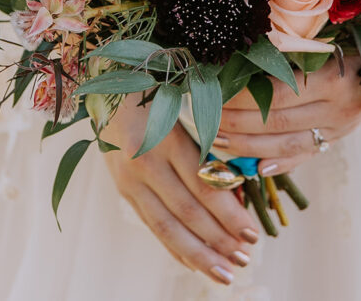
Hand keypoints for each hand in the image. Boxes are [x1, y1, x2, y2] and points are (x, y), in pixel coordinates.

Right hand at [101, 94, 259, 285]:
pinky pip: (151, 224)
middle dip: (218, 240)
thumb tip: (237, 193)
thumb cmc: (159, 96)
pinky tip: (193, 264)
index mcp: (169, 138)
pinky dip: (173, 247)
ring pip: (166, 226)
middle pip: (187, 211)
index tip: (252, 233)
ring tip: (224, 273)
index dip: (229, 214)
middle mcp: (146, 161)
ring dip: (198, 254)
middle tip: (244, 258)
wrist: (108, 86)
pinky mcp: (123, 189)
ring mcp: (130, 178)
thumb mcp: (186, 114)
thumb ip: (208, 150)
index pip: (205, 185)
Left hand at [214, 55, 360, 175]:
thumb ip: (287, 58)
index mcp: (331, 77)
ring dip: (249, 148)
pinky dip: (278, 164)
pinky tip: (254, 169)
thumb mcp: (321, 46)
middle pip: (278, 122)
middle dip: (238, 125)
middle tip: (208, 123)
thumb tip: (239, 67)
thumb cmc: (345, 49)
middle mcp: (337, 107)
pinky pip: (304, 156)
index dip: (244, 99)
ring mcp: (339, 129)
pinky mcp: (337, 141)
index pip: (278, 93)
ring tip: (220, 144)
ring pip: (288, 145)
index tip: (216, 96)